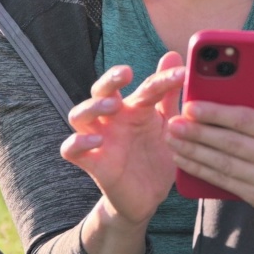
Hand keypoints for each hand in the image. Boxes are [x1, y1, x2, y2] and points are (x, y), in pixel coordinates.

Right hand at [61, 52, 183, 226]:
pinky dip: (77, 143)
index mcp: (134, 109)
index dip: (162, 77)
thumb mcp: (168, 126)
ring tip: (113, 106)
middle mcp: (113, 120)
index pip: (144, 87)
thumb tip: (174, 56)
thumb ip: (169, 96)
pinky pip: (71, 149)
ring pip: (78, 115)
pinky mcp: (92, 163)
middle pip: (100, 91)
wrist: (148, 197)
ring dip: (92, 107)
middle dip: (110, 79)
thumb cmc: (155, 156)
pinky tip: (95, 141)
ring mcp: (100, 140)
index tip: (182, 73)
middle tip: (126, 73)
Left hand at [167, 65, 253, 219]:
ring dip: (194, 153)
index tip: (192, 106)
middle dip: (199, 133)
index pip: (248, 121)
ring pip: (224, 165)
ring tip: (172, 140)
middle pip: (232, 144)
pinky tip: (184, 160)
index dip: (217, 114)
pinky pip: (225, 183)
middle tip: (174, 122)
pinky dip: (202, 171)